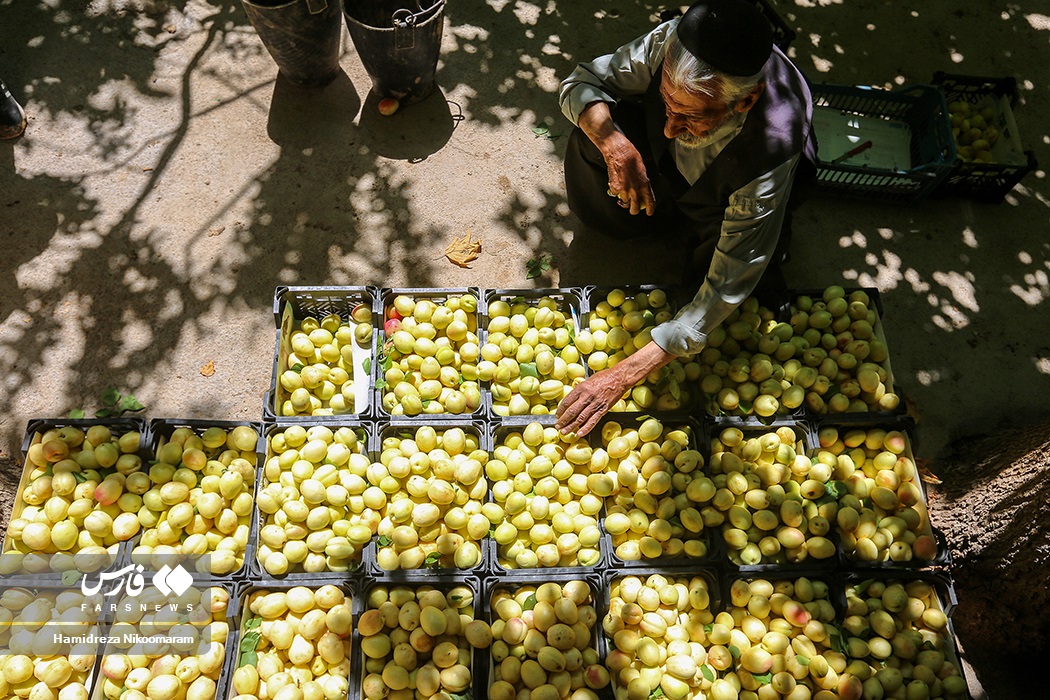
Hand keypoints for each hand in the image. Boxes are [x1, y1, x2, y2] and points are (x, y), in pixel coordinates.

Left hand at [557, 340, 677, 435]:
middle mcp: (587, 396)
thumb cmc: (605, 376)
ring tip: (564, 432)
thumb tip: (573, 398)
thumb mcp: (588, 379)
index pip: (567, 401)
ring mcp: (595, 403)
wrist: (619, 378)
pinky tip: (579, 433)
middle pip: (572, 411)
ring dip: (571, 426)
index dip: (560, 409)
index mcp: (581, 388)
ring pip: (580, 418)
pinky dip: (585, 428)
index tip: (557, 415)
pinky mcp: (603, 409)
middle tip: (558, 426)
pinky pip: (593, 420)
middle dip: (563, 420)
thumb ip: (580, 389)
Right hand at [603, 133, 655, 215]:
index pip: (650, 202)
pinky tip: (617, 181)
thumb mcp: (643, 172)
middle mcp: (635, 190)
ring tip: (623, 188)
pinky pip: (615, 194)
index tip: (648, 212)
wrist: (620, 152)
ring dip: (623, 198)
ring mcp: (624, 190)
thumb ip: (642, 184)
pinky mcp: (615, 188)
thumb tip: (641, 192)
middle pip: (634, 208)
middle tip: (632, 208)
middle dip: (633, 210)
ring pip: (624, 202)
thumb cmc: (632, 158)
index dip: (650, 209)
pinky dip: (615, 190)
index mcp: (645, 185)